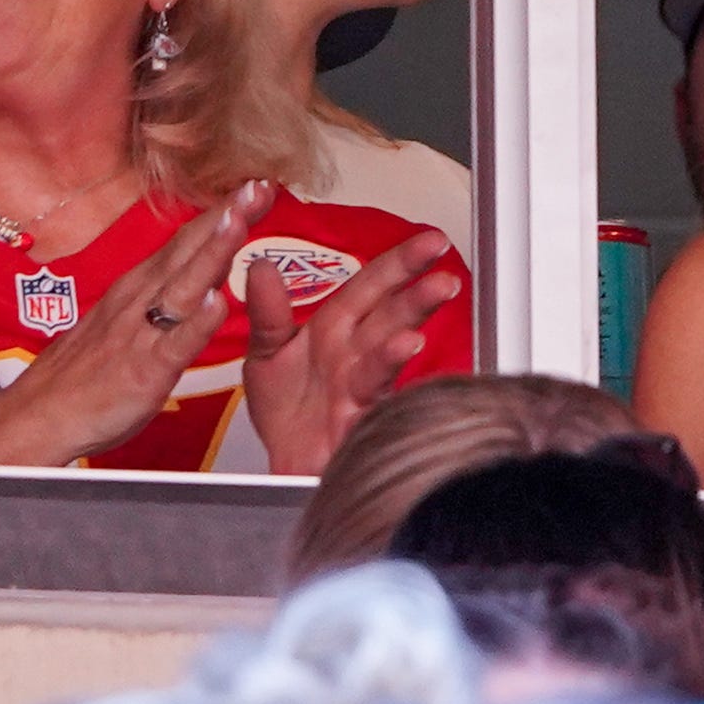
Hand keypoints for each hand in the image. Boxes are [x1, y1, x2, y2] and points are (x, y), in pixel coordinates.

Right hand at [0, 181, 274, 465]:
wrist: (40, 414)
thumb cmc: (85, 371)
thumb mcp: (124, 317)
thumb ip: (158, 293)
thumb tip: (192, 272)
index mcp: (140, 286)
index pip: (187, 240)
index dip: (223, 213)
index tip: (256, 184)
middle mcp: (141, 299)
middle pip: (189, 250)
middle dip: (227, 216)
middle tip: (260, 185)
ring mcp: (142, 332)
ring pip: (184, 286)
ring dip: (212, 252)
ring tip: (239, 221)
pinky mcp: (144, 369)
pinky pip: (173, 343)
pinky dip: (195, 322)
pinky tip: (216, 301)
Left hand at [243, 228, 461, 475]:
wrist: (283, 462)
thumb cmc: (286, 411)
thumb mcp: (266, 352)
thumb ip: (267, 312)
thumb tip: (260, 266)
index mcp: (336, 329)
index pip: (372, 285)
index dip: (401, 262)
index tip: (431, 241)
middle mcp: (355, 353)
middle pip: (391, 313)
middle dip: (418, 289)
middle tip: (443, 265)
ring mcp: (360, 386)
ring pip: (388, 351)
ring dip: (408, 329)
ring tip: (427, 310)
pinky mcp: (355, 420)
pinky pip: (372, 398)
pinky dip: (385, 378)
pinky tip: (405, 349)